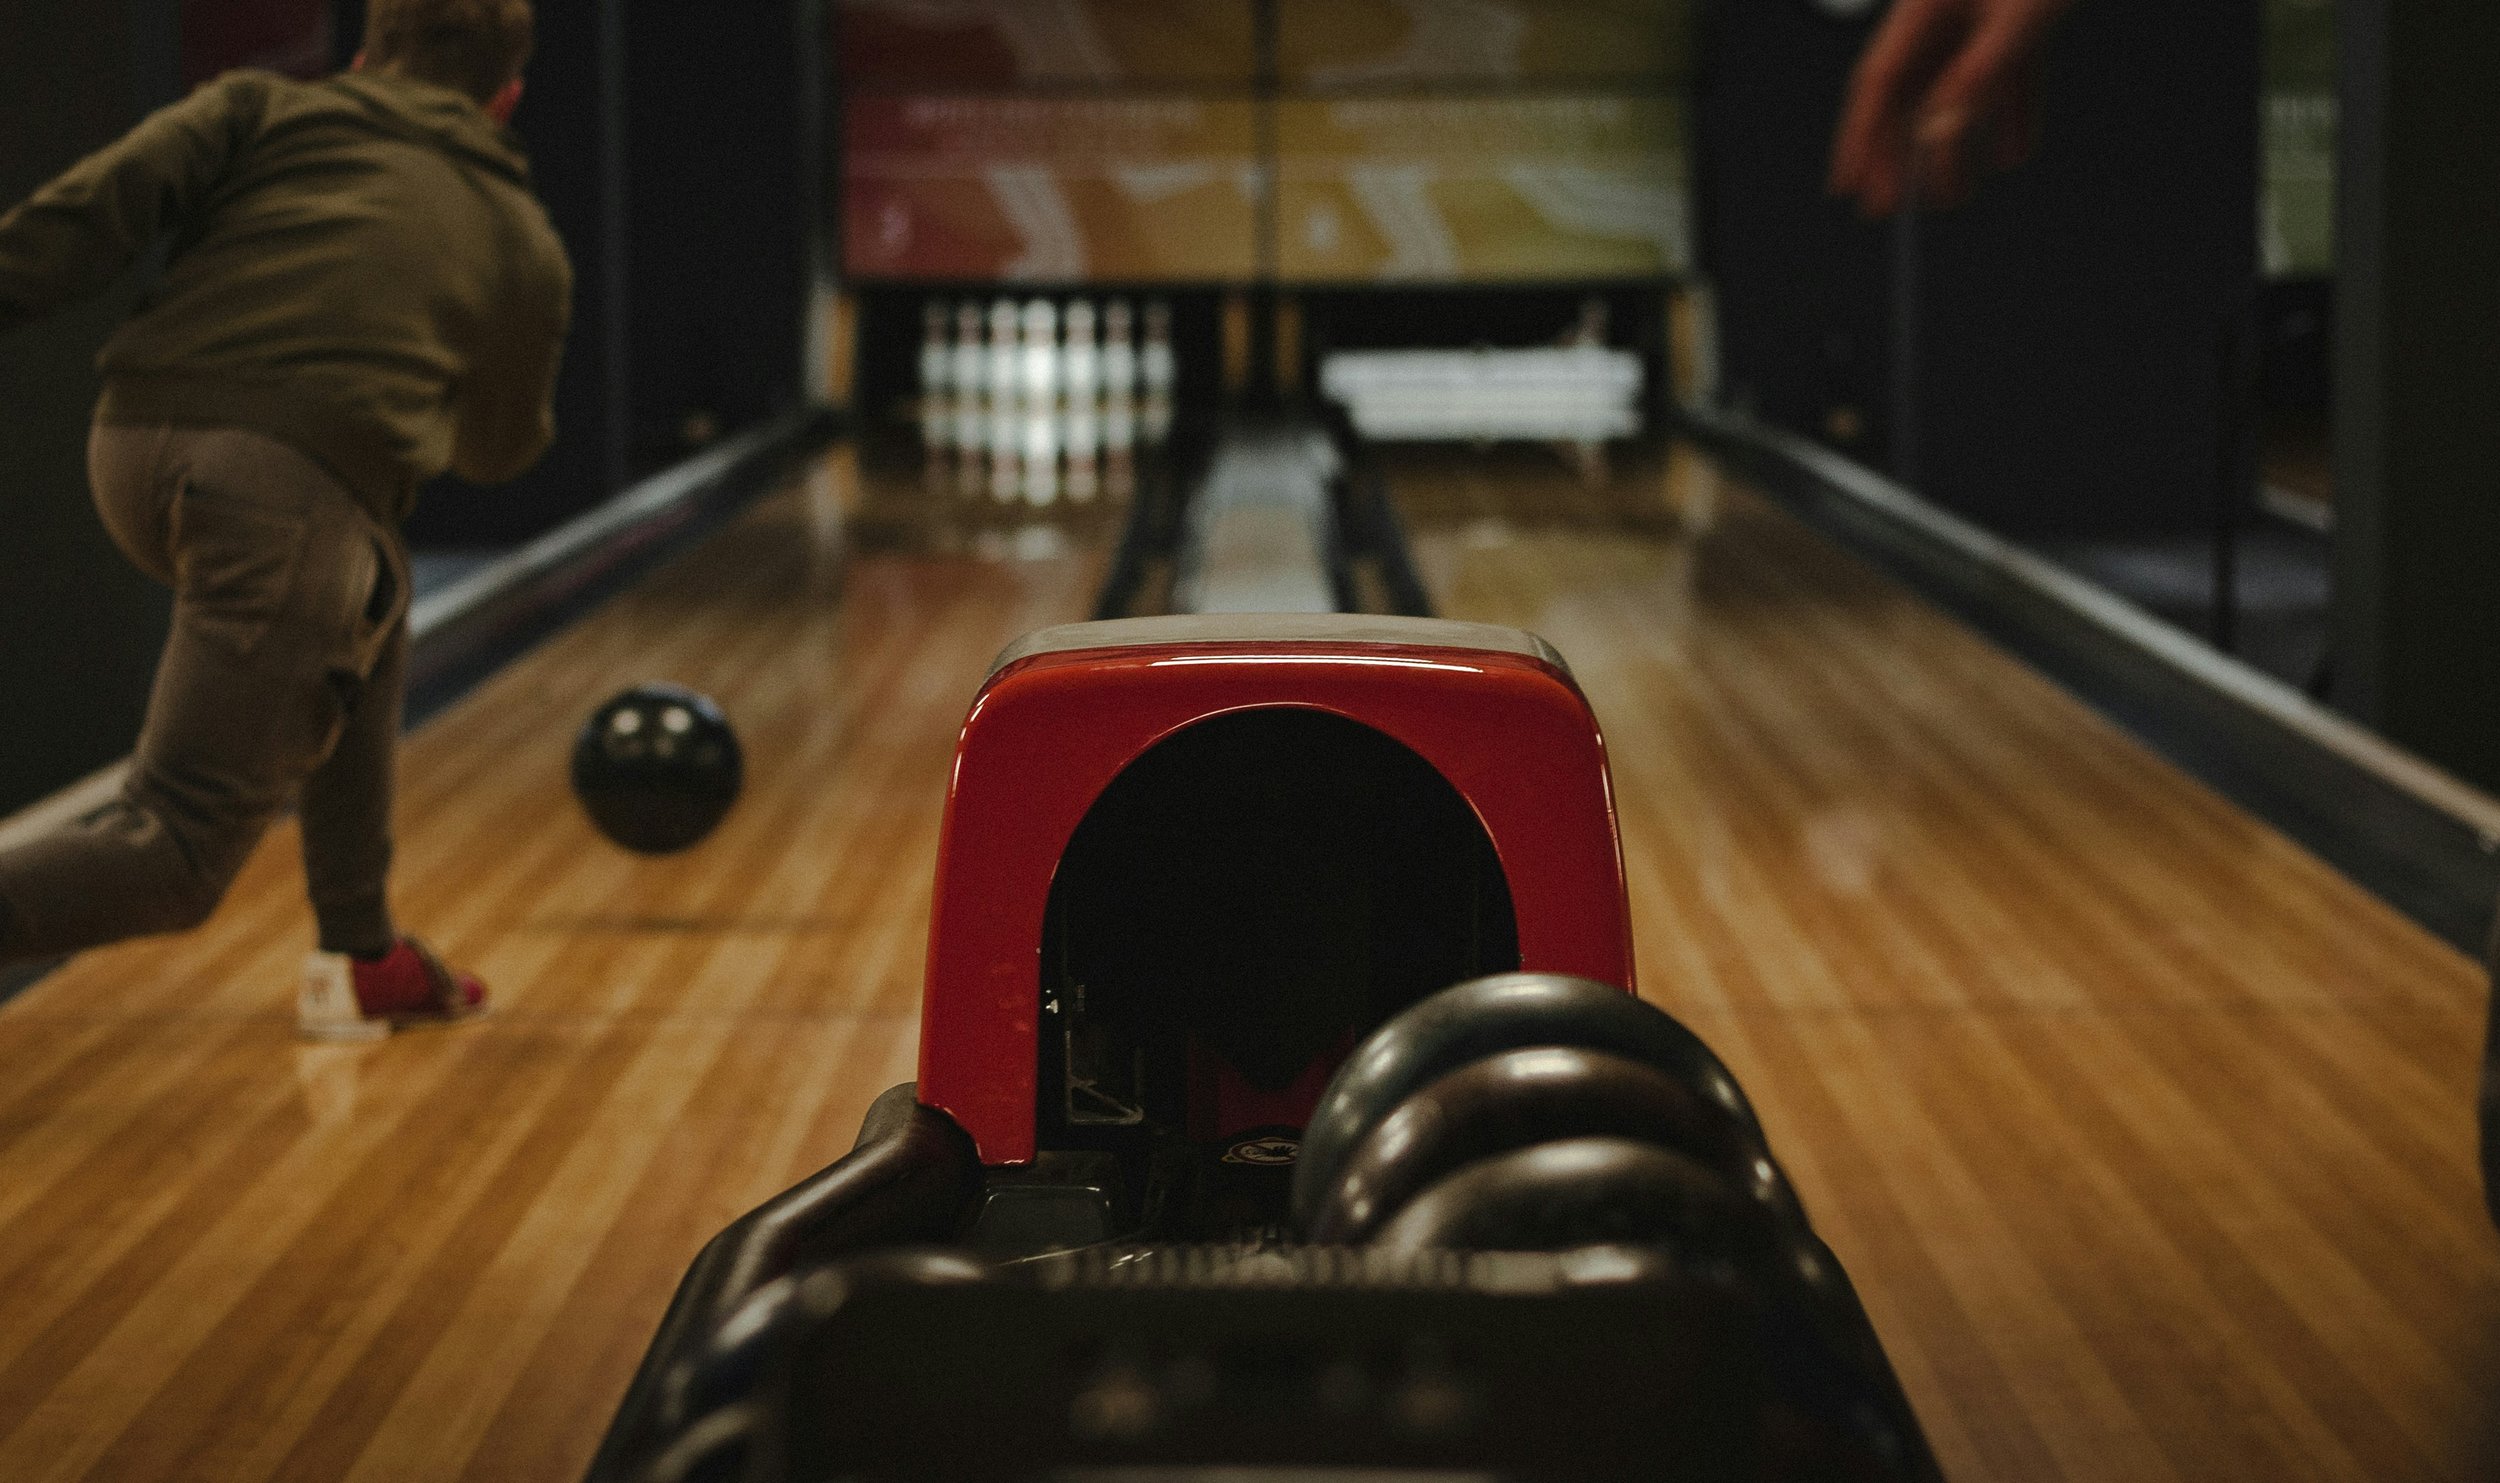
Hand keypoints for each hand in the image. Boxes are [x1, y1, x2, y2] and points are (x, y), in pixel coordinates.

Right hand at [1829, 0, 2073, 214]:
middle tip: (1896, 208)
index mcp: (1924, 7)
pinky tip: (2016, 151)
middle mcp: (1943, 13)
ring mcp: (1980, 13)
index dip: (1859, 139)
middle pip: (1910, 93)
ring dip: (1955, 142)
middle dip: (1902, 153)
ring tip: (1959, 193)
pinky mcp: (2018, 12)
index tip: (1850, 189)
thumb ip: (1980, 73)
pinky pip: (2004, 72)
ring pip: (1955, 89)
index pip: (1878, 83)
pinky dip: (2008, 111)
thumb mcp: (2017, 15)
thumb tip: (1942, 136)